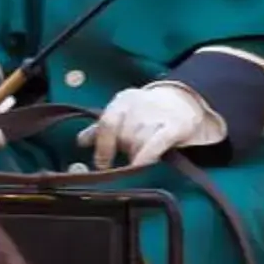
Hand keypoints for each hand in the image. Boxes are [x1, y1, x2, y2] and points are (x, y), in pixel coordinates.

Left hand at [78, 82, 224, 170]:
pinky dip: (147, 155)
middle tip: (128, 157)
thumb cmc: (147, 111)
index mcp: (122, 101)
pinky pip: (157, 143)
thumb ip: (101, 129)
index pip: (106, 122)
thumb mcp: (123, 113)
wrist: (183, 99)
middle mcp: (138, 105)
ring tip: (143, 154)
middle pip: (123, 136)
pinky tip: (140, 164)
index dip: (102, 146)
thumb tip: (80, 142)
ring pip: (138, 142)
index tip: (101, 164)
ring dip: (137, 153)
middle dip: (124, 149)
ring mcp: (157, 115)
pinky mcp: (175, 126)